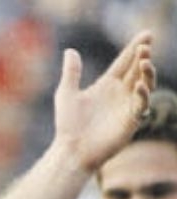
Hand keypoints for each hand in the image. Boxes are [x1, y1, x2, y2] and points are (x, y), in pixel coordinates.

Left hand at [52, 30, 154, 170]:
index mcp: (106, 85)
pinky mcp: (130, 121)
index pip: (124, 63)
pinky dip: (142, 94)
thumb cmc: (67, 125)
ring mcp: (126, 106)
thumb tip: (70, 51)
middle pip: (137, 70)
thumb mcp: (66, 94)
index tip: (146, 34)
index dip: (134, 49)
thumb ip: (71, 73)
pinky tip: (137, 85)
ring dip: (146, 73)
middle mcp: (119, 94)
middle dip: (143, 57)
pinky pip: (141, 105)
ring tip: (144, 61)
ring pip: (144, 84)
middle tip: (145, 45)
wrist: (71, 150)